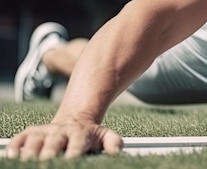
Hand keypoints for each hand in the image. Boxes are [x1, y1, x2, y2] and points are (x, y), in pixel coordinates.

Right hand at [5, 119, 122, 159]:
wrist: (75, 120)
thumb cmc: (89, 135)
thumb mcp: (105, 135)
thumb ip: (112, 142)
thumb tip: (117, 151)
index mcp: (80, 133)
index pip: (77, 143)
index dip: (73, 153)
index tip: (71, 160)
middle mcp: (61, 132)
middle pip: (54, 142)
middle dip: (49, 153)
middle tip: (46, 164)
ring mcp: (45, 132)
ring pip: (35, 140)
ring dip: (31, 151)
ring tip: (29, 161)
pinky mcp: (31, 133)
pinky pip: (20, 138)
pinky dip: (15, 146)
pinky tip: (13, 155)